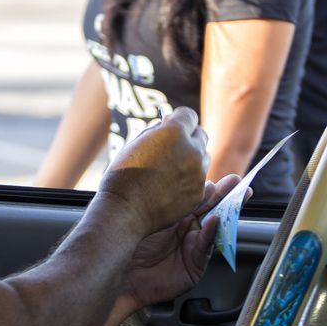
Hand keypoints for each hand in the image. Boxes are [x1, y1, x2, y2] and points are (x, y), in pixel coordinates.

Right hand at [98, 108, 210, 234]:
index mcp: (175, 132)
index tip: (171, 124)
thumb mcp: (135, 143)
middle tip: (173, 146)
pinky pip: (199, 180)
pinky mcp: (198, 193)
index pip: (189, 115)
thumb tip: (165, 124)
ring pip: (203, 158)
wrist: (125, 209)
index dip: (179, 119)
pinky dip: (188, 180)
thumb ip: (155, 131)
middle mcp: (192, 150)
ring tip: (169, 169)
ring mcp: (198, 173)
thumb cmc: (123, 174)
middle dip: (189, 137)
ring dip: (191, 159)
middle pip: (201, 135)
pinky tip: (170, 186)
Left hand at [122, 174, 239, 309]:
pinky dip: (210, 233)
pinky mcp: (195, 265)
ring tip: (236, 198)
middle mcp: (186, 229)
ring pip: (214, 227)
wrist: (121, 275)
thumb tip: (190, 183)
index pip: (199, 198)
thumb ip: (173, 203)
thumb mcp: (152, 216)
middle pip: (211, 210)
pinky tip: (214, 221)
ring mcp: (192, 247)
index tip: (226, 177)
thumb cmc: (128, 244)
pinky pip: (206, 246)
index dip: (214, 188)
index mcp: (176, 214)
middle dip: (227, 197)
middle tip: (240, 184)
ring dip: (225, 214)